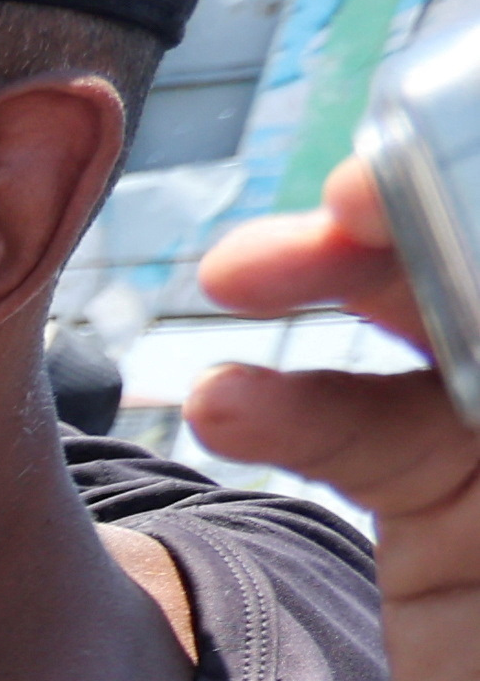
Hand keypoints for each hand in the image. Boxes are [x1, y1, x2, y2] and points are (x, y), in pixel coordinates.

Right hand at [193, 161, 479, 680]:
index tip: (431, 154)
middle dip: (417, 213)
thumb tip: (455, 286)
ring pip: (429, 322)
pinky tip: (225, 399)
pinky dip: (287, 411)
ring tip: (243, 271)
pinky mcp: (444, 527)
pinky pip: (360, 437)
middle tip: (339, 205)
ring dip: (332, 285)